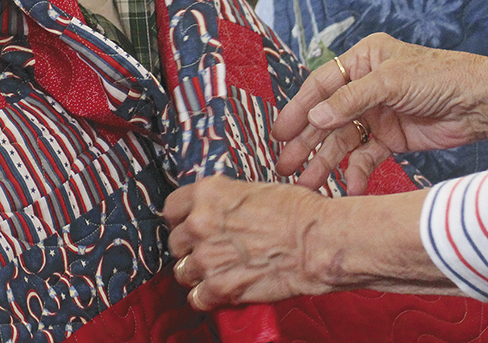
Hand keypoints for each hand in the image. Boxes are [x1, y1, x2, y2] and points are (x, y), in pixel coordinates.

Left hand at [164, 174, 443, 308]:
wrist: (315, 241)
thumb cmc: (296, 211)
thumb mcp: (253, 190)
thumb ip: (225, 200)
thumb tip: (214, 209)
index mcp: (208, 193)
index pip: (171, 207)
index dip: (181, 217)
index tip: (188, 223)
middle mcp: (201, 223)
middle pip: (175, 242)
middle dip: (190, 246)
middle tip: (210, 248)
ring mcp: (207, 258)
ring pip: (182, 271)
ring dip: (197, 272)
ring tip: (218, 268)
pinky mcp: (219, 288)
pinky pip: (196, 297)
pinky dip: (207, 296)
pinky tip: (221, 287)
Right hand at [273, 33, 487, 194]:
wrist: (482, 103)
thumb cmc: (441, 76)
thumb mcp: (391, 82)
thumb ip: (351, 100)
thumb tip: (315, 116)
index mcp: (363, 60)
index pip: (321, 84)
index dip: (299, 108)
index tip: (279, 131)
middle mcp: (365, 86)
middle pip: (328, 115)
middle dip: (307, 140)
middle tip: (284, 165)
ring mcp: (378, 113)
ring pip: (343, 140)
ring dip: (326, 161)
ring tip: (307, 184)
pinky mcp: (393, 138)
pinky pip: (366, 156)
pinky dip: (356, 171)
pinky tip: (349, 187)